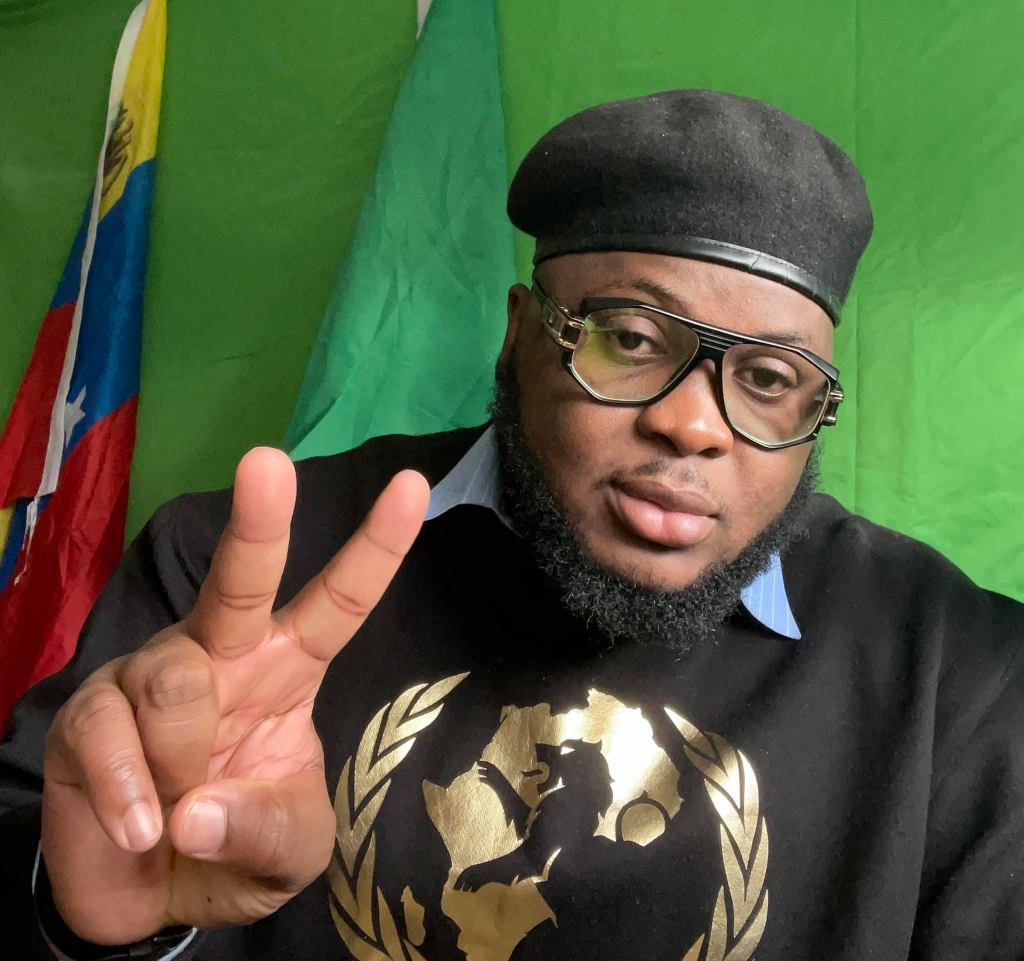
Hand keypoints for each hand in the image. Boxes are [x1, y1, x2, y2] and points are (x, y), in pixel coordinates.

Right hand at [41, 448, 428, 944]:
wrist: (152, 898)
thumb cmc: (240, 849)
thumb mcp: (289, 848)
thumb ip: (266, 827)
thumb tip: (196, 811)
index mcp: (287, 668)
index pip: (340, 600)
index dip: (376, 546)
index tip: (412, 486)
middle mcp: (222, 653)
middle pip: (243, 578)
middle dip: (259, 521)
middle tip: (268, 462)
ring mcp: (150, 675)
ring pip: (176, 680)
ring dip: (184, 760)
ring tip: (177, 811)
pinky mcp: (87, 714)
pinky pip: (110, 735)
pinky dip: (131, 795)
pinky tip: (140, 827)